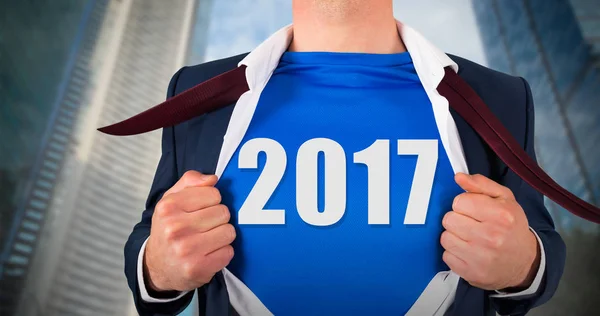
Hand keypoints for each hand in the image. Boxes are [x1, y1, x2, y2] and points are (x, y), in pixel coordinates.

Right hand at [144, 171, 235, 292]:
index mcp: (168, 207)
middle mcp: (175, 228)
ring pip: (229, 231)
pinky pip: (229, 252)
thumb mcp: (171, 200)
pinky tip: (208, 253)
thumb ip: (190, 182)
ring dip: (222, 236)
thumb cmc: (168, 229)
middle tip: (204, 227)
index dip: (211, 201)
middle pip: (224, 212)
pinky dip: (222, 252)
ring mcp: (187, 249)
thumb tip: (213, 179)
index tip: (201, 210)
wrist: (156, 266)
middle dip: (218, 219)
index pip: (214, 194)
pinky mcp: (198, 268)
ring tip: (207, 240)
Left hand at [441, 173, 540, 290]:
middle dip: (458, 220)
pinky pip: (446, 256)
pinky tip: (468, 252)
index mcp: (500, 215)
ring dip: (454, 236)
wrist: (524, 263)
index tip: (474, 211)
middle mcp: (491, 237)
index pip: (459, 201)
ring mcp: (480, 257)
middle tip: (471, 225)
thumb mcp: (504, 199)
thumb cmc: (511, 227)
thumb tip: (458, 177)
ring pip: (445, 238)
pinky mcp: (471, 273)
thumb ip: (481, 184)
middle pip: (449, 219)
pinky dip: (454, 253)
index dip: (464, 204)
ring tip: (469, 238)